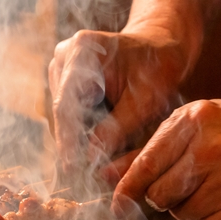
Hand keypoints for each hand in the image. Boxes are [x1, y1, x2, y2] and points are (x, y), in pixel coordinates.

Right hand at [48, 27, 190, 171]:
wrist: (159, 45)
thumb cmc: (158, 69)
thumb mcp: (145, 101)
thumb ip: (117, 128)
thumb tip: (90, 158)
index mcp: (82, 50)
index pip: (67, 103)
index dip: (68, 139)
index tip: (71, 167)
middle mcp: (64, 55)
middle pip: (61, 109)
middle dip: (72, 141)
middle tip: (82, 173)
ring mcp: (61, 66)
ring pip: (63, 113)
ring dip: (78, 136)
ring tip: (94, 159)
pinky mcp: (64, 78)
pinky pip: (68, 110)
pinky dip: (81, 128)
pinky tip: (95, 144)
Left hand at [111, 99, 220, 219]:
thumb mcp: (193, 124)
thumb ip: (150, 151)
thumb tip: (106, 176)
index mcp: (195, 122)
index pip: (147, 165)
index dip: (128, 188)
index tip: (118, 201)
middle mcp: (212, 150)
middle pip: (160, 195)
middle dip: (161, 195)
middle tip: (182, 182)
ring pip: (182, 214)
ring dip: (187, 206)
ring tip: (210, 185)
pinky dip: (210, 219)